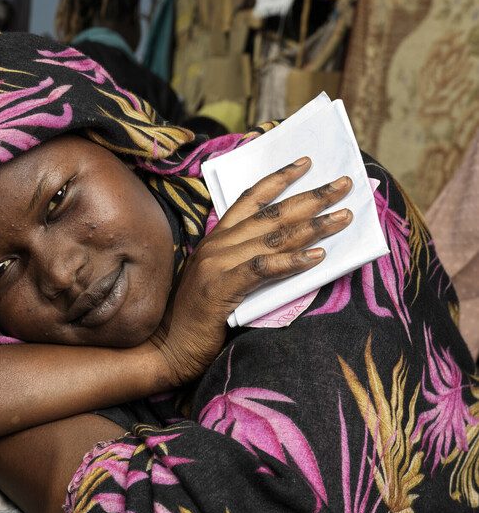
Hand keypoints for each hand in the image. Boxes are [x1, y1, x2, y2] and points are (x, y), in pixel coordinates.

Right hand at [148, 157, 352, 385]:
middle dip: (311, 197)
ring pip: (272, 238)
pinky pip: (262, 268)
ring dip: (312, 226)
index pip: (250, 200)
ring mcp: (216, 264)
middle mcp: (216, 245)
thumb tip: (292, 254)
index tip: (306, 164)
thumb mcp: (222, 281)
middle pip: (270, 214)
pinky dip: (292, 262)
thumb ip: (247, 264)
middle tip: (344, 184)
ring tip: (343, 217)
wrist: (168, 348)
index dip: (279, 179)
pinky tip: (317, 256)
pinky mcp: (220, 287)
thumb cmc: (198, 321)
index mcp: (216, 240)